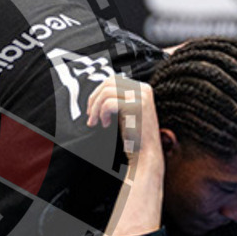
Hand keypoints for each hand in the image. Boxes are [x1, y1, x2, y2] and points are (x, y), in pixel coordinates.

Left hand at [87, 76, 163, 235]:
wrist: (145, 155)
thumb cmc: (134, 136)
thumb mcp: (126, 112)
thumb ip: (117, 98)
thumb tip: (96, 91)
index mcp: (143, 88)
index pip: (113, 80)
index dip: (98, 93)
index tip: (92, 109)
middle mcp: (144, 89)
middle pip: (109, 82)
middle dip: (94, 98)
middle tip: (91, 116)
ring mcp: (142, 97)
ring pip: (106, 92)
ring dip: (96, 108)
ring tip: (95, 122)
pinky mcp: (136, 107)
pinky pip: (109, 103)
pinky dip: (102, 113)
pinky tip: (105, 125)